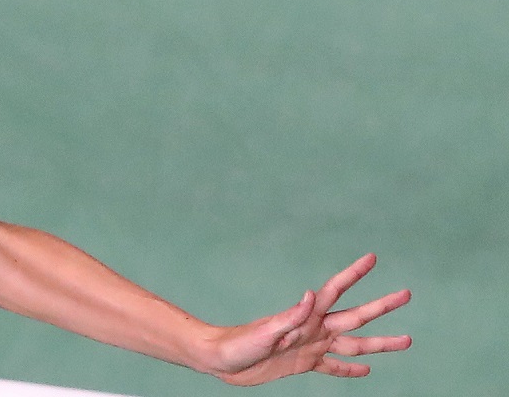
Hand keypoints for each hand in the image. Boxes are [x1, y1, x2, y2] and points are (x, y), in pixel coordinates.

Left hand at [201, 253, 412, 384]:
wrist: (221, 360)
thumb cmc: (238, 343)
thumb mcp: (264, 332)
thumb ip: (289, 317)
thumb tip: (310, 295)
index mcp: (306, 316)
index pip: (335, 290)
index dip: (353, 274)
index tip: (372, 257)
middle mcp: (314, 328)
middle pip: (356, 316)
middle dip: (382, 306)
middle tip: (406, 294)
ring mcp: (311, 346)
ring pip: (354, 344)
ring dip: (379, 343)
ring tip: (406, 340)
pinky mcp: (304, 363)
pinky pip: (333, 367)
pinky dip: (349, 370)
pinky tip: (366, 370)